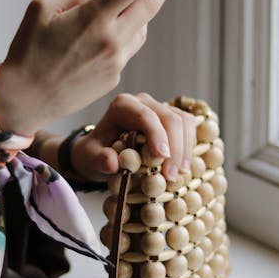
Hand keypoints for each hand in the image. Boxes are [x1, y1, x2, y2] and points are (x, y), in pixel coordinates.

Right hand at [0, 0, 187, 135]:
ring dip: (140, 13)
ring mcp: (116, 62)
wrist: (24, 101)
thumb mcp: (40, 8)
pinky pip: (126, 50)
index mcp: (93, 18)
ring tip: (128, 6)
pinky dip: (120, 37)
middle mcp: (111, 40)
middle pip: (150, 4)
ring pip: (140, 29)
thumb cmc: (27, 52)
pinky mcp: (114, 78)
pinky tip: (101, 40)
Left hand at [69, 93, 196, 181]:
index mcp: (122, 105)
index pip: (145, 116)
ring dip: (185, 149)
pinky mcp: (171, 119)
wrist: (100, 150)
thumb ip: (99, 159)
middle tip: (172, 175)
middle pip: (170, 118)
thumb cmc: (95, 152)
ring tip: (179, 174)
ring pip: (184, 122)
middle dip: (175, 147)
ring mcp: (160, 108)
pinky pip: (188, 129)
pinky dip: (188, 148)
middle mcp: (143, 102)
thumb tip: (113, 162)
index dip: (157, 135)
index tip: (162, 158)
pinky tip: (182, 168)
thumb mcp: (90, 157)